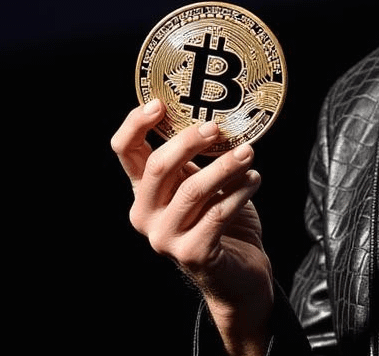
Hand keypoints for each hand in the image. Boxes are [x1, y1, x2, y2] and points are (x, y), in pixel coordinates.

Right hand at [112, 99, 273, 355]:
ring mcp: (165, 238)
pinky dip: (240, 193)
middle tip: (218, 127)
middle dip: (189, 141)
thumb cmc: (222, 220)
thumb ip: (200, 157)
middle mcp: (145, 214)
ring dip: (225, 166)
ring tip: (249, 153)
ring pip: (192, 190)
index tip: (159, 103)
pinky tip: (254, 181)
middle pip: (158, 166)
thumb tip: (218, 114)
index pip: (125, 151)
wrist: (238, 275)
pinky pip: (217, 214)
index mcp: (144, 190)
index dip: (135, 124)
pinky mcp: (193, 254)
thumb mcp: (204, 182)